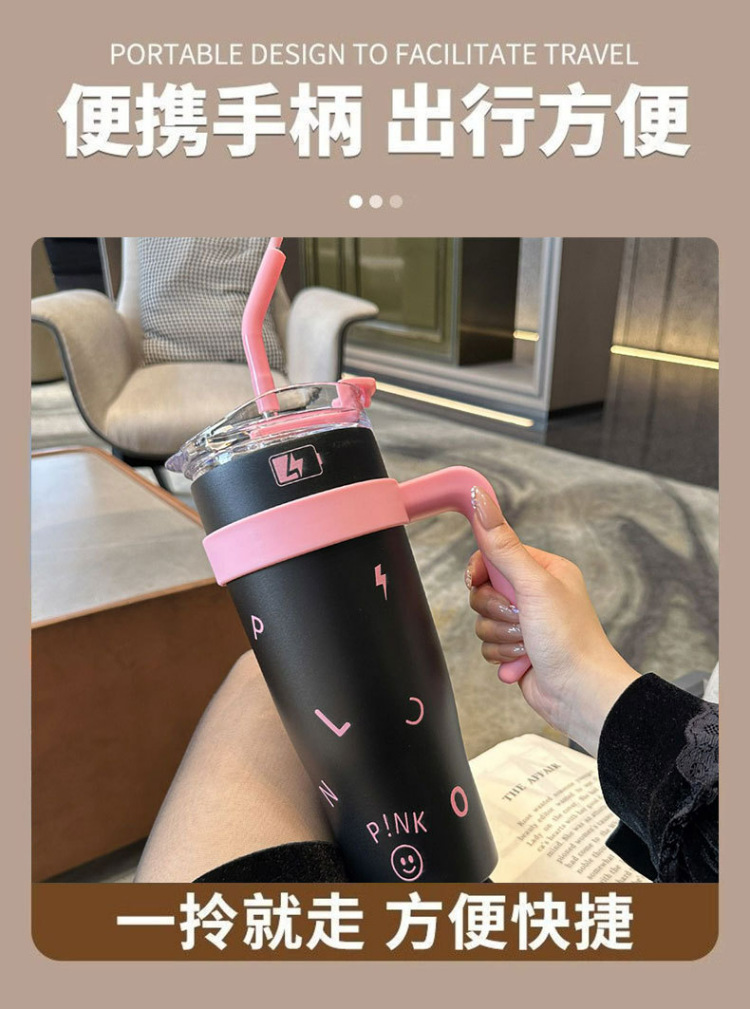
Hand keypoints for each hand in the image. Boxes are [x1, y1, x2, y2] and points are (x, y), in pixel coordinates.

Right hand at [467, 487, 639, 754]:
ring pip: (482, 620)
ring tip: (527, 644)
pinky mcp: (516, 650)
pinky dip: (501, 656)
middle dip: (495, 610)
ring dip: (500, 635)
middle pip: (483, 590)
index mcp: (544, 570)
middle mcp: (535, 594)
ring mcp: (525, 623)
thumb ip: (502, 544)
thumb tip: (480, 498)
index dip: (481, 571)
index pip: (494, 554)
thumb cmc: (569, 638)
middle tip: (520, 619)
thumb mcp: (534, 584)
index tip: (477, 581)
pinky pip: (486, 645)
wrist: (579, 694)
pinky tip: (524, 661)